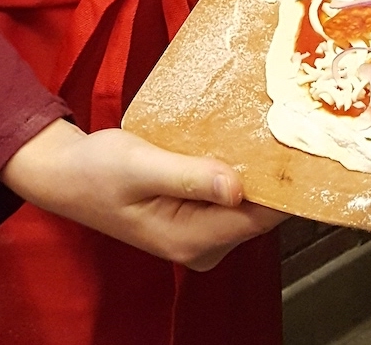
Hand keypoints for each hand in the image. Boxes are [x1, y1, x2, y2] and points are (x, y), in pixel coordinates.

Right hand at [0, 119, 283, 269]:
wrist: (66, 174)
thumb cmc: (98, 170)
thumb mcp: (142, 166)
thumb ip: (189, 178)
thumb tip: (238, 187)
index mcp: (191, 239)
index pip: (259, 217)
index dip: (285, 185)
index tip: (304, 146)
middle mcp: (201, 246)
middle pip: (258, 212)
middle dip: (273, 173)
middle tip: (289, 123)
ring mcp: (198, 234)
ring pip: (245, 202)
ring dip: (255, 168)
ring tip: (267, 126)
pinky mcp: (192, 218)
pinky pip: (228, 196)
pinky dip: (235, 170)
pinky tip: (238, 141)